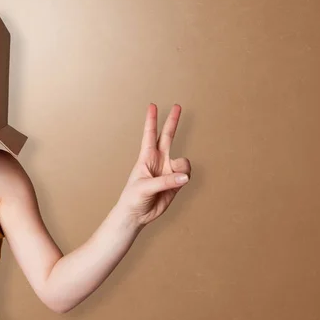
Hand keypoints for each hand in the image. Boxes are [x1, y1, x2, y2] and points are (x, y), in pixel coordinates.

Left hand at [117, 103, 190, 225]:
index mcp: (146, 157)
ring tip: (176, 179)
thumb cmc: (133, 198)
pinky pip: (186, 175)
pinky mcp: (176, 183)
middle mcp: (159, 161)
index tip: (152, 105)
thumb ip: (165, 181)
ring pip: (183, 161)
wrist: (137, 214)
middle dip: (172, 121)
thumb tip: (184, 177)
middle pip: (167, 136)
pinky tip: (180, 183)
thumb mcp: (145, 187)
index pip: (149, 135)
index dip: (151, 120)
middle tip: (177, 106)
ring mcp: (168, 171)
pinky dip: (185, 178)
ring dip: (182, 168)